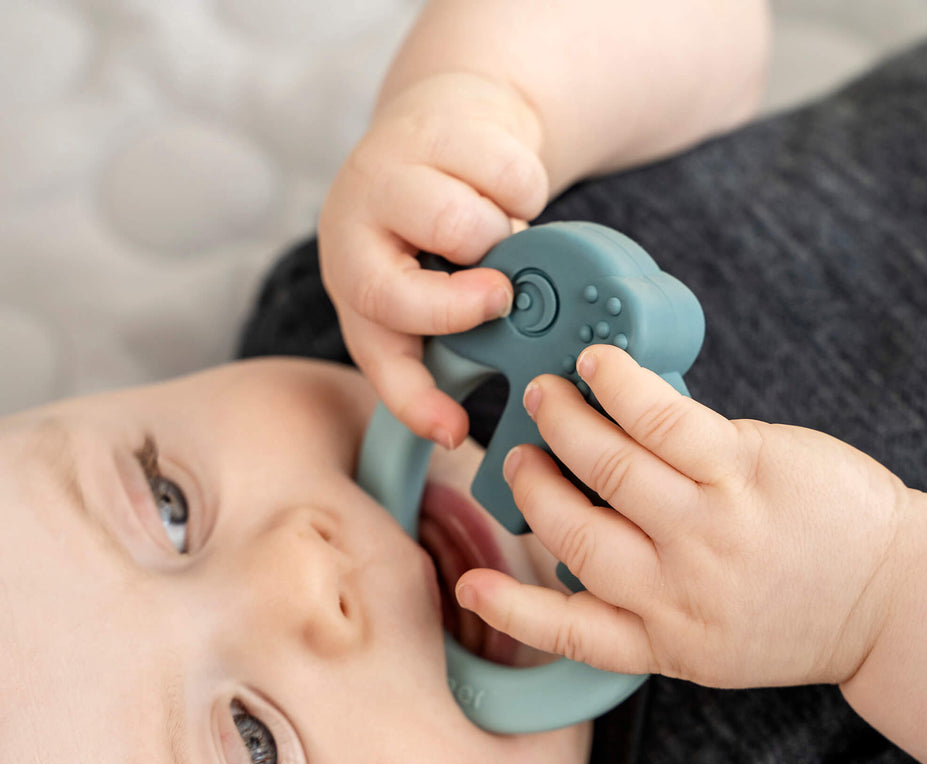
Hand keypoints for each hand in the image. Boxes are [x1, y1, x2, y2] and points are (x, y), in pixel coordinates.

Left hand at [318, 72, 548, 447]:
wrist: (451, 121)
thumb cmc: (443, 224)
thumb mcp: (433, 283)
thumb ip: (457, 329)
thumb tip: (501, 383)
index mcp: (354, 282)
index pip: (377, 355)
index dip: (413, 402)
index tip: (451, 432)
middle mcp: (352, 229)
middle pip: (400, 294)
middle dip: (463, 303)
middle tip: (498, 293)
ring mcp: (386, 173)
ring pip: (463, 230)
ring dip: (502, 236)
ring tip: (496, 226)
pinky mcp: (433, 125)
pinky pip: (509, 177)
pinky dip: (526, 190)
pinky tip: (502, 183)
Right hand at [455, 344, 909, 688]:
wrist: (893, 599)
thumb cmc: (801, 613)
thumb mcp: (713, 639)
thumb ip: (648, 600)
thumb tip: (593, 531)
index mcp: (664, 639)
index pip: (571, 629)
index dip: (512, 609)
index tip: (471, 586)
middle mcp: (676, 588)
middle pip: (574, 530)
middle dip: (533, 484)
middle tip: (520, 454)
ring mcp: (708, 526)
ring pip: (607, 465)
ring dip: (563, 423)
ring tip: (547, 397)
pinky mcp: (743, 468)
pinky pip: (660, 418)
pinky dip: (616, 385)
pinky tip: (596, 366)